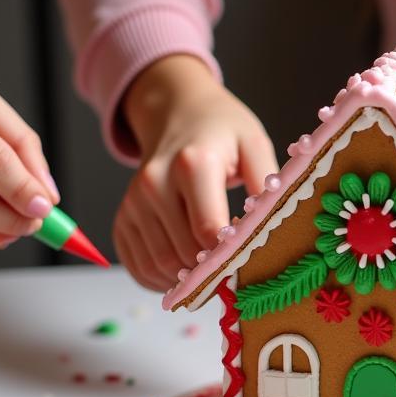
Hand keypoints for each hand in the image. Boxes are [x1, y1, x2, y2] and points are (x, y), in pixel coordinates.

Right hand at [116, 55, 277, 290]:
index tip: (249, 261)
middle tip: (235, 275)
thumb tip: (272, 227)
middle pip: (182, 254)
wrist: (177, 113)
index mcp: (192, 164)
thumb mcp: (255, 145)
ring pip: (159, 266)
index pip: (208, 230)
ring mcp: (134, 203)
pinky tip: (186, 274)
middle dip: (211, 273)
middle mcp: (154, 183)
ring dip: (188, 282)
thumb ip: (267, 186)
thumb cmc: (222, 133)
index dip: (230, 256)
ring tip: (213, 275)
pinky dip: (162, 282)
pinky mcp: (123, 219)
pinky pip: (139, 267)